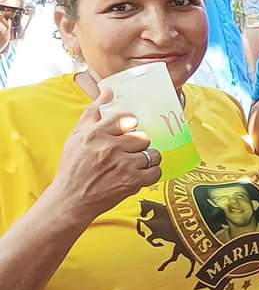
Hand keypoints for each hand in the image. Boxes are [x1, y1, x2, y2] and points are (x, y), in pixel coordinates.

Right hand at [50, 90, 161, 223]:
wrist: (71, 200)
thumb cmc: (73, 166)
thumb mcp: (77, 135)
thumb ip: (94, 112)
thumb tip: (108, 90)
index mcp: (95, 134)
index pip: (125, 118)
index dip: (131, 124)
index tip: (129, 129)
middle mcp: (110, 148)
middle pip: (142, 137)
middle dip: (139, 143)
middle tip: (130, 150)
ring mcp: (123, 165)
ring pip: (151, 153)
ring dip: (147, 158)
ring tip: (137, 162)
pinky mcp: (132, 182)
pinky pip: (155, 171)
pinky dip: (152, 172)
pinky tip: (142, 173)